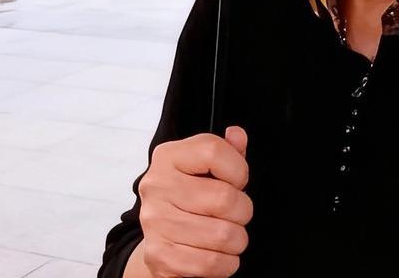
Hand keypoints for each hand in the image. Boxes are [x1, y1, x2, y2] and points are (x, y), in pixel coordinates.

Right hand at [133, 127, 251, 276]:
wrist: (160, 235)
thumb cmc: (188, 196)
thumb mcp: (205, 166)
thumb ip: (226, 149)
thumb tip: (237, 135)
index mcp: (168, 156)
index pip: (214, 151)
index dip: (238, 169)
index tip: (238, 181)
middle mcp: (157, 186)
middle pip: (224, 198)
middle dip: (243, 211)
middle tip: (238, 214)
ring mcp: (155, 221)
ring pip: (222, 234)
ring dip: (236, 240)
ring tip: (230, 235)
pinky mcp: (159, 255)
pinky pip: (210, 263)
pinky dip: (225, 263)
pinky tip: (221, 255)